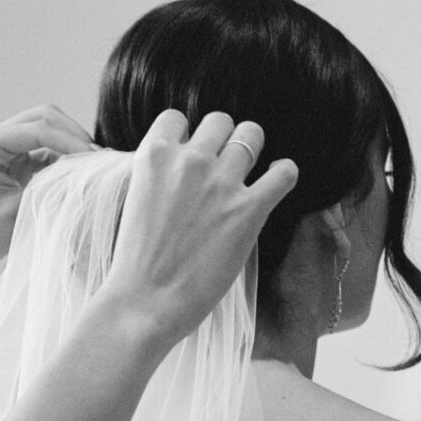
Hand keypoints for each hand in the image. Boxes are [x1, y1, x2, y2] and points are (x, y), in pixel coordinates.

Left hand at [0, 104, 94, 279]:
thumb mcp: (15, 213)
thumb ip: (47, 190)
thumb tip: (84, 177)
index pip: (36, 129)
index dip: (69, 140)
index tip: (97, 160)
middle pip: (42, 119)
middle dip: (73, 134)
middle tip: (101, 158)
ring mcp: (5, 150)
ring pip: (47, 131)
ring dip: (72, 144)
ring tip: (96, 165)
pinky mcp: (16, 164)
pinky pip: (47, 151)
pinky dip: (66, 158)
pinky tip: (83, 173)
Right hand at [105, 109, 297, 346]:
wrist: (145, 302)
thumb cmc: (137, 263)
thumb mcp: (136, 201)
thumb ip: (159, 176)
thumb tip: (181, 168)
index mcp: (154, 155)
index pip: (178, 119)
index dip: (187, 137)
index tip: (191, 158)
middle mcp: (190, 160)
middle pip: (220, 121)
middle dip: (223, 140)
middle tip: (223, 168)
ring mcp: (221, 182)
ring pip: (251, 135)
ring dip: (252, 152)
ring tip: (248, 176)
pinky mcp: (248, 210)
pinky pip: (283, 172)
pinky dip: (283, 174)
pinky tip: (276, 184)